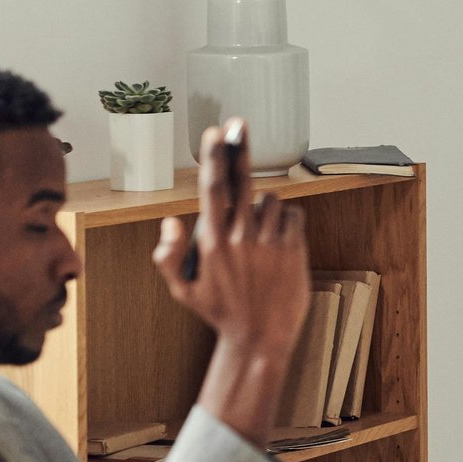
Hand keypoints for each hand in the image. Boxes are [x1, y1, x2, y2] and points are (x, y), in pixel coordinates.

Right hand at [154, 122, 311, 445]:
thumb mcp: (182, 290)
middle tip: (237, 123)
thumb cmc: (220, 312)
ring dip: (262, 207)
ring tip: (256, 238)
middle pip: (241, 181)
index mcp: (212, 242)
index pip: (211, 189)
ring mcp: (270, 242)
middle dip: (238, 149)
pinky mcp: (294, 249)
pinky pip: (292, 216)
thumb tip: (171, 220)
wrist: (261, 338)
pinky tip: (276, 242)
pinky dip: (285, 221)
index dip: (213, 157)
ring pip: (269, 200)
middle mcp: (241, 237)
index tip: (214, 132)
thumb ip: (168, 255)